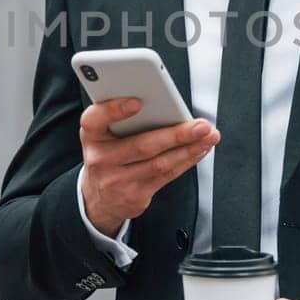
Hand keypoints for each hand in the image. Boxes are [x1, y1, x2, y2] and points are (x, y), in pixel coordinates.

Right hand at [80, 98, 218, 236]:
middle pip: (142, 145)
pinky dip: (186, 161)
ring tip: (208, 136)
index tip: (137, 102)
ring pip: (159, 163)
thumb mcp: (104, 133)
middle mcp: (100, 158)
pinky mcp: (134, 195)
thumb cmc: (108, 154)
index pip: (95, 119)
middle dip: (176, 134)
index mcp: (91, 134)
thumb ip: (123, 117)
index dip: (115, 110)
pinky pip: (166, 175)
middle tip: (201, 125)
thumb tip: (163, 102)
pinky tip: (199, 149)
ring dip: (189, 148)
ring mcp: (117, 180)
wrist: (100, 197)